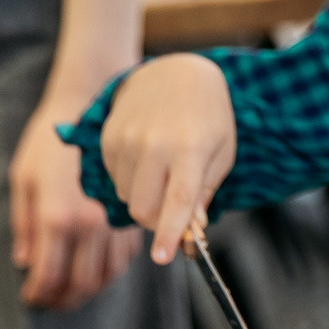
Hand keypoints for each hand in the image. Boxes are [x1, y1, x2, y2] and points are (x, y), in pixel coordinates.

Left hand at [9, 108, 138, 308]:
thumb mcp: (22, 180)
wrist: (88, 112)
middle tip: (52, 303)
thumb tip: (24, 261)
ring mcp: (115, 222)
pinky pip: (126, 256)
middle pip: (83, 282)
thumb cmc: (48, 145)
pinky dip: (110, 270)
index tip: (32, 300)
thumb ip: (23, 224)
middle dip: (65, 300)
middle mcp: (90, 225)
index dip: (40, 294)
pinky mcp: (130, 215)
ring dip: (90, 290)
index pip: (49, 275)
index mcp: (57, 218)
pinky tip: (96, 268)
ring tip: (72, 292)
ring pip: (109, 273)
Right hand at [99, 56, 236, 264]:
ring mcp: (125, 140)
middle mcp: (153, 145)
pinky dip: (131, 183)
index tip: (165, 257)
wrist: (175, 72)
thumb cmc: (208, 116)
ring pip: (126, 198)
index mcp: (189, 148)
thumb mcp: (222, 151)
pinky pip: (114, 181)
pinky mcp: (107, 139)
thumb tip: (192, 230)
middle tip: (175, 212)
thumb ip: (205, 192)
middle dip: (159, 221)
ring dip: (145, 199)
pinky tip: (147, 160)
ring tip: (164, 172)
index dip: (170, 233)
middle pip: (144, 209)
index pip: (177, 201)